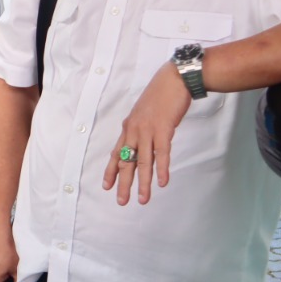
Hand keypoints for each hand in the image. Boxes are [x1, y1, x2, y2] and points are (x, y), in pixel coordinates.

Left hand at [103, 63, 191, 204]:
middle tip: (122, 201)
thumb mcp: (144, 114)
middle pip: (127, 161)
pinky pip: (162, 153)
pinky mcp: (163, 129)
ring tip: (143, 199)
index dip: (111, 171)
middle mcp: (134, 131)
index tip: (106, 186)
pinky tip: (162, 182)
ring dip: (143, 182)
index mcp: (128, 128)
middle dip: (124, 183)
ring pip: (143, 161)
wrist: (173, 79)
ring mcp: (147, 130)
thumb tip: (140, 143)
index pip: (116, 153)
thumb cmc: (160, 96)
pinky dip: (162, 168)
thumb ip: (140, 130)